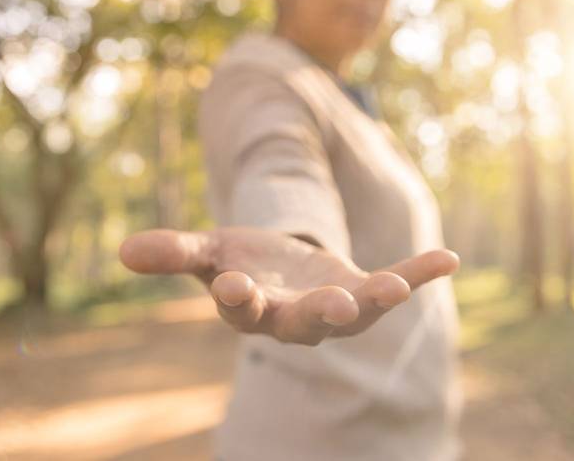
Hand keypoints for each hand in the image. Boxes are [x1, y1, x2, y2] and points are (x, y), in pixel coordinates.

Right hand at [119, 227, 458, 345]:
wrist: (279, 267)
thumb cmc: (241, 262)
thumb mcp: (208, 250)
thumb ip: (173, 252)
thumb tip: (124, 250)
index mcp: (252, 308)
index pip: (243, 308)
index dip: (239, 296)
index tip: (234, 283)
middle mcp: (294, 316)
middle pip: (306, 323)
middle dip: (319, 313)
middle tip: (334, 305)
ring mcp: (333, 305)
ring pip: (354, 313)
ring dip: (375, 300)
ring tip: (396, 288)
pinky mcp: (362, 289)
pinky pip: (393, 282)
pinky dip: (419, 273)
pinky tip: (449, 258)